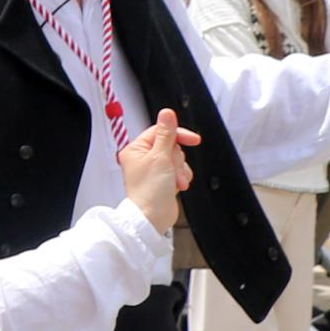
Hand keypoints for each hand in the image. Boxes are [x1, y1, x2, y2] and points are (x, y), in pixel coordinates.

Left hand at [118, 105, 197, 229]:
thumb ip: (166, 134)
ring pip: (177, 159)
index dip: (177, 134)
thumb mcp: (161, 157)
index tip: (194, 139)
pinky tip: (177, 186)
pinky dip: (181, 177)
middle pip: (171, 146)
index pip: (160, 131)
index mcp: (135, 149)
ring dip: (180, 170)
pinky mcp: (162, 179)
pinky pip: (179, 170)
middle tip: (173, 171)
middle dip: (177, 160)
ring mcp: (153, 169)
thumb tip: (167, 113)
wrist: (153, 217)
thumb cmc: (150, 190)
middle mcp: (142, 157)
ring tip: (175, 182)